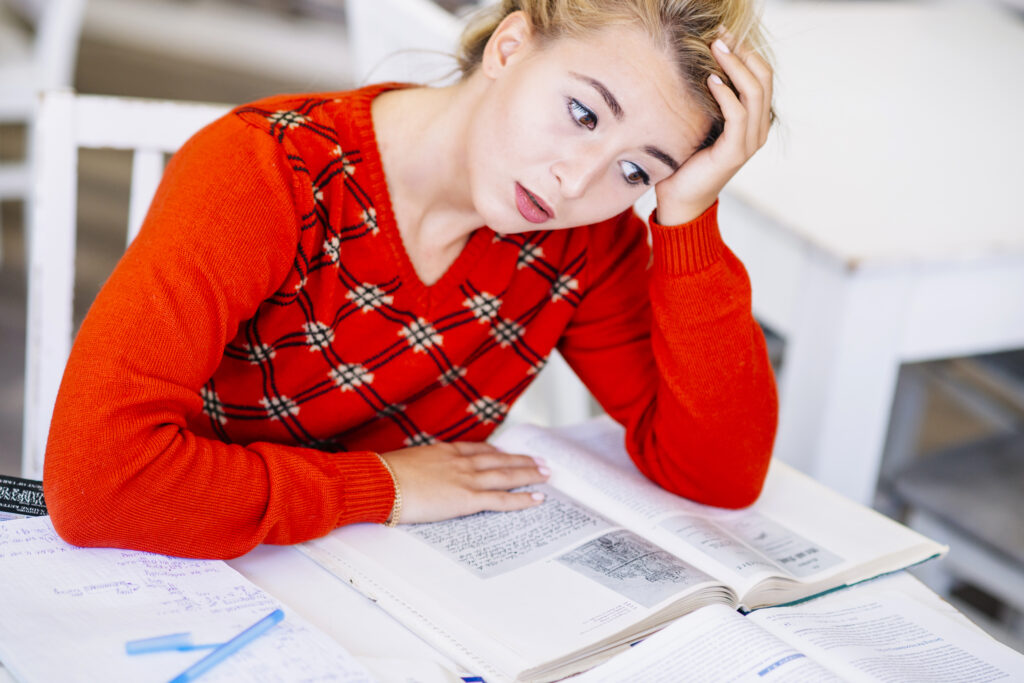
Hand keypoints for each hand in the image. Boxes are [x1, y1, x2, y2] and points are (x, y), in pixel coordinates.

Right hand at [379, 441, 549, 523]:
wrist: (382, 482)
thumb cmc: (385, 476)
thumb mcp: (406, 463)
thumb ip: (422, 467)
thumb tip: (419, 475)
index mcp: (445, 451)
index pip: (478, 449)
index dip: (497, 452)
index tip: (508, 453)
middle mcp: (461, 461)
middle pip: (499, 459)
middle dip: (521, 460)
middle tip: (540, 461)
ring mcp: (467, 479)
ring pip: (507, 475)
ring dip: (529, 474)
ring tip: (546, 474)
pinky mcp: (468, 499)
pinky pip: (502, 499)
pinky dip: (522, 498)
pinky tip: (536, 498)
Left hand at [654, 32, 773, 225]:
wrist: (680, 200)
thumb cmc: (685, 160)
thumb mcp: (700, 123)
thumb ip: (709, 100)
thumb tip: (698, 65)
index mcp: (754, 121)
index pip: (762, 76)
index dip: (746, 52)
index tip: (724, 34)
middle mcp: (758, 130)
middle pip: (763, 79)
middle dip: (743, 53)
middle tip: (720, 35)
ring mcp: (750, 142)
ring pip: (754, 92)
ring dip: (734, 66)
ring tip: (716, 48)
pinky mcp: (734, 153)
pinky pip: (738, 115)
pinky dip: (726, 94)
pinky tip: (710, 80)